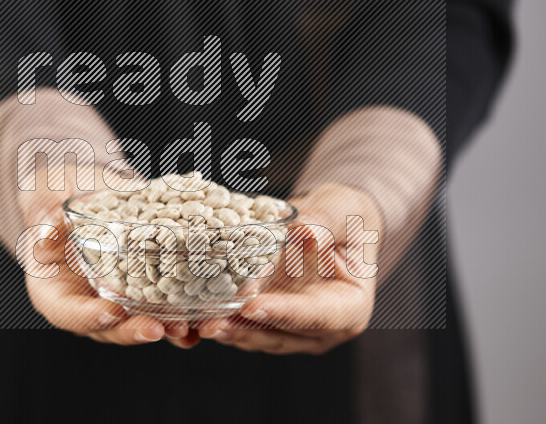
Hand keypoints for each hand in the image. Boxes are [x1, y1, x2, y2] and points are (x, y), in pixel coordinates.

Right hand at [18, 166, 198, 347]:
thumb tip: (45, 234)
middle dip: (133, 330)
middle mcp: (83, 300)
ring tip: (185, 328)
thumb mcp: (45, 196)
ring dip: (162, 328)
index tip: (111, 313)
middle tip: (157, 328)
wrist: (80, 185)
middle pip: (106, 327)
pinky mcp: (140, 287)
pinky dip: (180, 313)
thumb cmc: (55, 192)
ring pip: (136, 322)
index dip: (88, 317)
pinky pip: (159, 305)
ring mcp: (113, 297)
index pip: (66, 312)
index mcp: (52, 287)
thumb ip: (44, 215)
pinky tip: (203, 316)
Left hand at [198, 183, 382, 354]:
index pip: (317, 315)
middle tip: (211, 325)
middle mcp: (322, 326)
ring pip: (258, 336)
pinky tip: (196, 312)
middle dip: (244, 330)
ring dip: (227, 329)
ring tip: (198, 322)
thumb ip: (323, 223)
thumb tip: (303, 233)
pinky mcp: (269, 318)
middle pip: (281, 335)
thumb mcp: (340, 211)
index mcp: (350, 306)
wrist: (332, 220)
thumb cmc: (345, 215)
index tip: (252, 307)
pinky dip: (221, 319)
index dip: (284, 313)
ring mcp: (293, 326)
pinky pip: (244, 323)